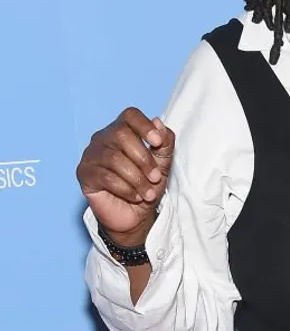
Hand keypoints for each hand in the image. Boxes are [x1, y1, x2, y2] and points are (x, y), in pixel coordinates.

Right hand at [77, 108, 174, 242]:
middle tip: (155, 178)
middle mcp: (103, 138)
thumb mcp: (163, 163)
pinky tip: (135, 196)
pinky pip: (105, 177)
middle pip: (121, 135)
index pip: (130, 115)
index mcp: (122, 130)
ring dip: (137, 178)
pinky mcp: (84, 174)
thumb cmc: (147, 184)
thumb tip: (158, 122)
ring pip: (114, 159)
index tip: (157, 143)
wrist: (135, 215)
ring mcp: (90, 155)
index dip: (144, 126)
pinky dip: (126, 188)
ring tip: (148, 193)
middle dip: (144, 159)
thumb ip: (165, 142)